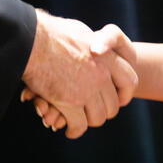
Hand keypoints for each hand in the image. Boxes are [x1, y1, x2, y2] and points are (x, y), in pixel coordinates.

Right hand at [21, 13, 136, 138]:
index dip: (124, 94)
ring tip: (79, 121)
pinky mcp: (70, 103)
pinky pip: (79, 126)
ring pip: (97, 118)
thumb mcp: (81, 32)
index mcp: (108, 56)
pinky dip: (74, 131)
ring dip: (88, 121)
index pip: (130, 81)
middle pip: (113, 104)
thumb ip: (92, 43)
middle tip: (91, 112)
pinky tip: (68, 130)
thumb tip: (95, 46)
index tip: (117, 100)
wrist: (31, 39)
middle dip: (103, 111)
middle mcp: (102, 74)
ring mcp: (87, 89)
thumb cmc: (51, 33)